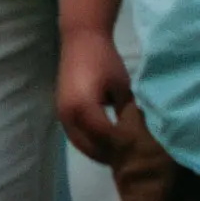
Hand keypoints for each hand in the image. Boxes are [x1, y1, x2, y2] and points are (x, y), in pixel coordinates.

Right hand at [53, 32, 137, 158]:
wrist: (81, 39)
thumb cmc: (105, 59)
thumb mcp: (122, 87)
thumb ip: (126, 112)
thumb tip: (135, 133)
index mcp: (84, 108)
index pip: (106, 137)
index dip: (122, 147)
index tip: (138, 154)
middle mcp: (68, 115)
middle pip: (89, 146)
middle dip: (108, 155)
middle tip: (128, 161)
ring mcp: (62, 114)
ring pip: (80, 143)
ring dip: (96, 151)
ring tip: (117, 155)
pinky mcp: (61, 110)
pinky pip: (74, 134)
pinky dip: (87, 142)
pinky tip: (104, 143)